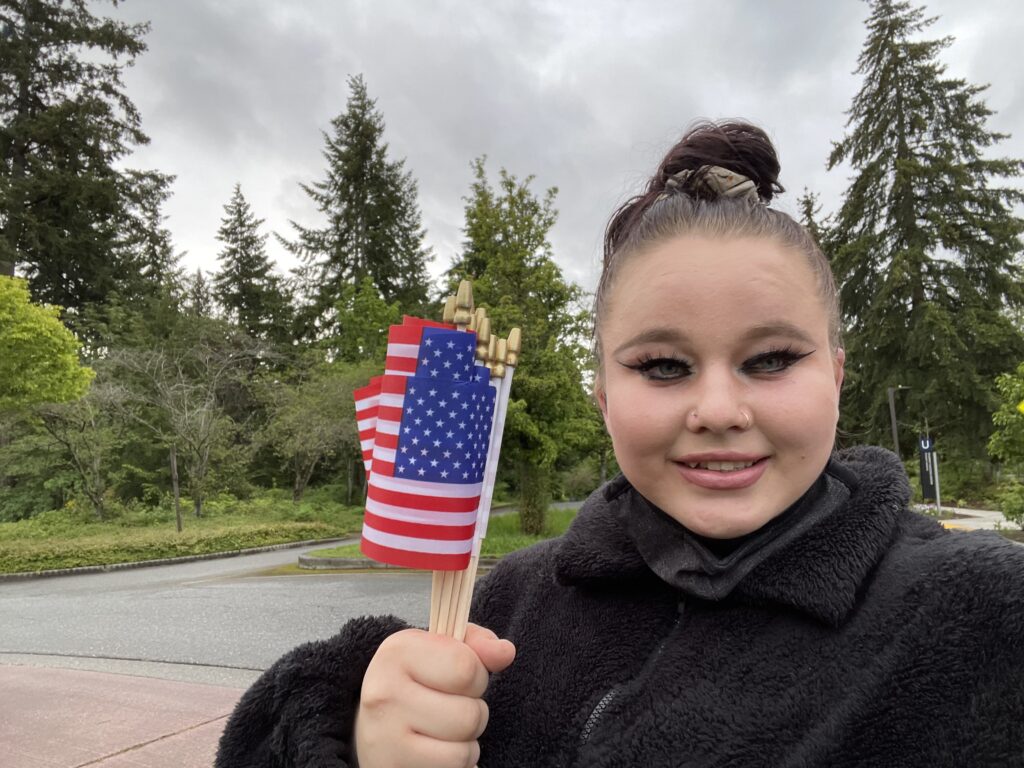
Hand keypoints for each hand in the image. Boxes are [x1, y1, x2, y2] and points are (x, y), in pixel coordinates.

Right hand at [354, 623, 515, 767]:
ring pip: (463, 749)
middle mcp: (384, 692)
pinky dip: (455, 764)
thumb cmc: (417, 682)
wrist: (374, 725)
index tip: (461, 678)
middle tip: (452, 707)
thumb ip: (477, 645)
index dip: (477, 675)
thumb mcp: (442, 650)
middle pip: (470, 714)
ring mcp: (384, 736)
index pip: (466, 668)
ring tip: (445, 731)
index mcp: (398, 652)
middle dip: (474, 712)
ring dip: (466, 742)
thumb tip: (505, 652)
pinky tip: (437, 751)